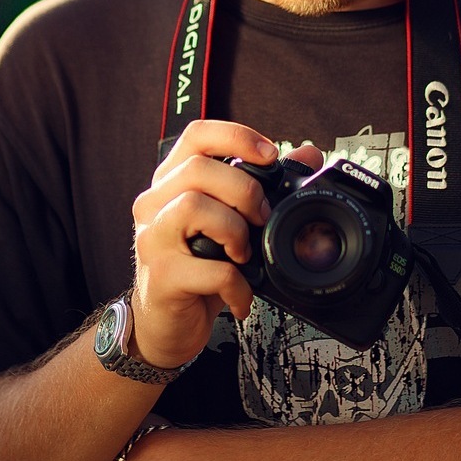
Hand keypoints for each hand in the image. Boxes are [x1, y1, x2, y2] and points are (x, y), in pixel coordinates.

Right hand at [130, 120, 322, 370]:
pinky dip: (237, 283)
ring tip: (244, 254)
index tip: (270, 155)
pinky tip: (242, 293)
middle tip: (261, 218)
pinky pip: (209, 269)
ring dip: (234, 230)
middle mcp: (154, 204)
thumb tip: (308, 155)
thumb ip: (263, 187)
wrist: (166, 325)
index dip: (235, 136)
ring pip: (192, 206)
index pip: (196, 135)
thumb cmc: (199, 268)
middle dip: (243, 190)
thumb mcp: (230, 223)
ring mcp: (152, 239)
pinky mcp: (161, 277)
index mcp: (171, 182)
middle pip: (197, 169)